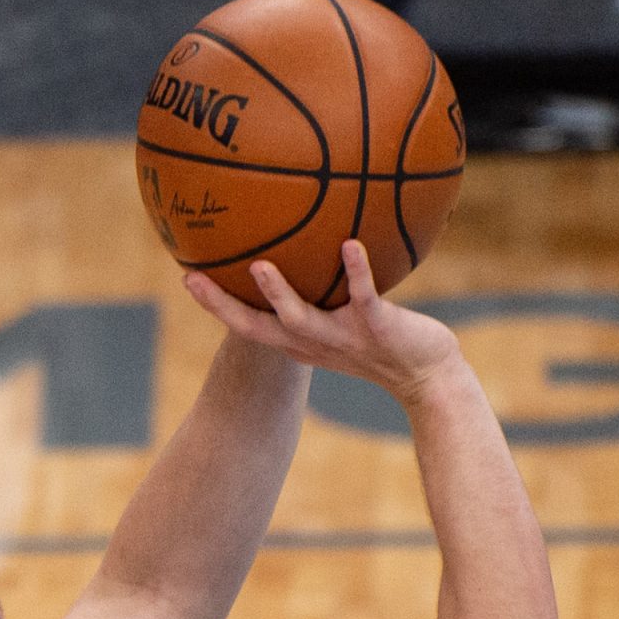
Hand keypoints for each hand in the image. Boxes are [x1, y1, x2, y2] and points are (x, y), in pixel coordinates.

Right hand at [183, 241, 464, 408]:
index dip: (218, 305)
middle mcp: (316, 342)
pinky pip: (364, 296)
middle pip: (259, 327)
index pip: (250, 325)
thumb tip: (319, 243)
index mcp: (303, 341)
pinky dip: (358, 271)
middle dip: (224, 306)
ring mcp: (345, 336)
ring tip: (260, 266)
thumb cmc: (388, 344)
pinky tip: (350, 244)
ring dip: (280, 294)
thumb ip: (326, 291)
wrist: (429, 376)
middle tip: (193, 279)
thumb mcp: (347, 320)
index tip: (188, 277)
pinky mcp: (378, 327)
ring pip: (302, 318)